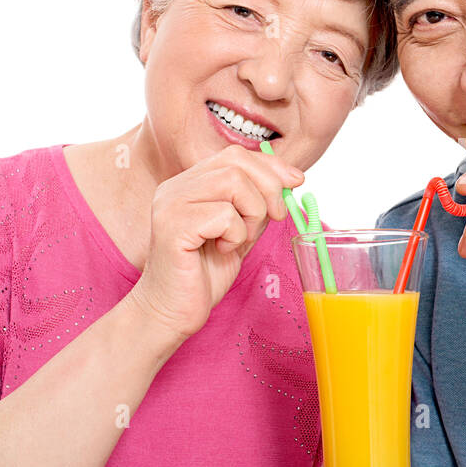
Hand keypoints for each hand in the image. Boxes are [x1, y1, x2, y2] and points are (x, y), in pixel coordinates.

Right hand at [128, 143, 302, 340]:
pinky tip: (222, 251)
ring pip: (232, 182)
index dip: (271, 166)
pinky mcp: (172, 227)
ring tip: (241, 238)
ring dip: (252, 212)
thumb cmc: (204, 274)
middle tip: (274, 218)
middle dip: (269, 189)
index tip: (295, 182)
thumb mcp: (240, 231)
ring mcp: (170, 205)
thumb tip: (290, 178)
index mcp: (189, 184)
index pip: (235, 155)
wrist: (172, 311)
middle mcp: (175, 187)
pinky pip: (224, 215)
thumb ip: (257, 204)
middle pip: (236, 162)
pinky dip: (236, 235)